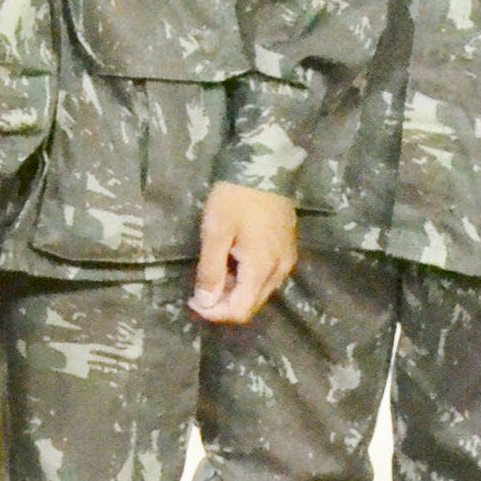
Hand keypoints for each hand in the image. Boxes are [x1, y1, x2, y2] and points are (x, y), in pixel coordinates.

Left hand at [187, 182, 298, 325]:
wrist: (264, 167)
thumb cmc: (236, 198)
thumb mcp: (215, 233)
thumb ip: (211, 272)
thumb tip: (205, 304)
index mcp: (262, 269)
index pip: (240, 311)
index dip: (214, 313)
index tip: (192, 300)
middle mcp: (280, 271)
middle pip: (251, 306)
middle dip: (223, 305)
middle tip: (200, 288)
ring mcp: (286, 261)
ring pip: (259, 293)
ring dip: (234, 292)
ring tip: (213, 273)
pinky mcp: (287, 251)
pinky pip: (266, 278)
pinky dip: (246, 279)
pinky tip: (231, 262)